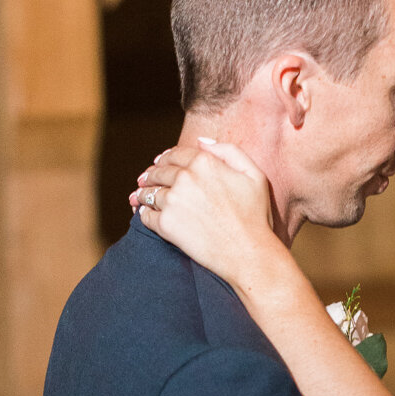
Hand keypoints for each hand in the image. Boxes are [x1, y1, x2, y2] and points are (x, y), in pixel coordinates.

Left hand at [132, 141, 280, 296]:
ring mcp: (173, 201)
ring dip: (143, 193)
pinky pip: (145, 215)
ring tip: (139, 196)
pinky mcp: (165, 224)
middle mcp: (185, 178)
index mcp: (204, 162)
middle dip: (151, 174)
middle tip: (146, 179)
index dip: (166, 157)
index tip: (160, 162)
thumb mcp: (254, 175)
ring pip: (148, 192)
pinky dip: (143, 213)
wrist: (249, 253)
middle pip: (158, 171)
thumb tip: (201, 142)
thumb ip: (228, 151)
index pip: (175, 154)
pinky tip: (144, 214)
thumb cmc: (255, 216)